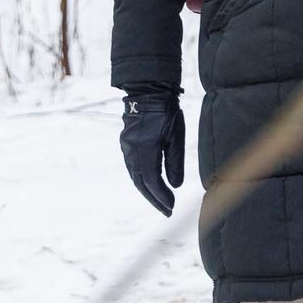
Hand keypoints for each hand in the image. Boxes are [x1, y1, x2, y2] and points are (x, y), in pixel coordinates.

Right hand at [120, 87, 184, 214]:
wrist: (148, 91)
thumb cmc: (166, 113)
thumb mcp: (175, 138)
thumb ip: (174, 163)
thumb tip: (175, 186)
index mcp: (144, 152)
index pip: (152, 182)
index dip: (161, 197)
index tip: (171, 207)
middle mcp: (132, 153)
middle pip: (141, 183)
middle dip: (154, 198)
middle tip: (166, 211)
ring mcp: (127, 148)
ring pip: (135, 176)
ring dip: (147, 190)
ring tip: (160, 201)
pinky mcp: (127, 144)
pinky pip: (133, 167)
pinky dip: (142, 178)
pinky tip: (150, 184)